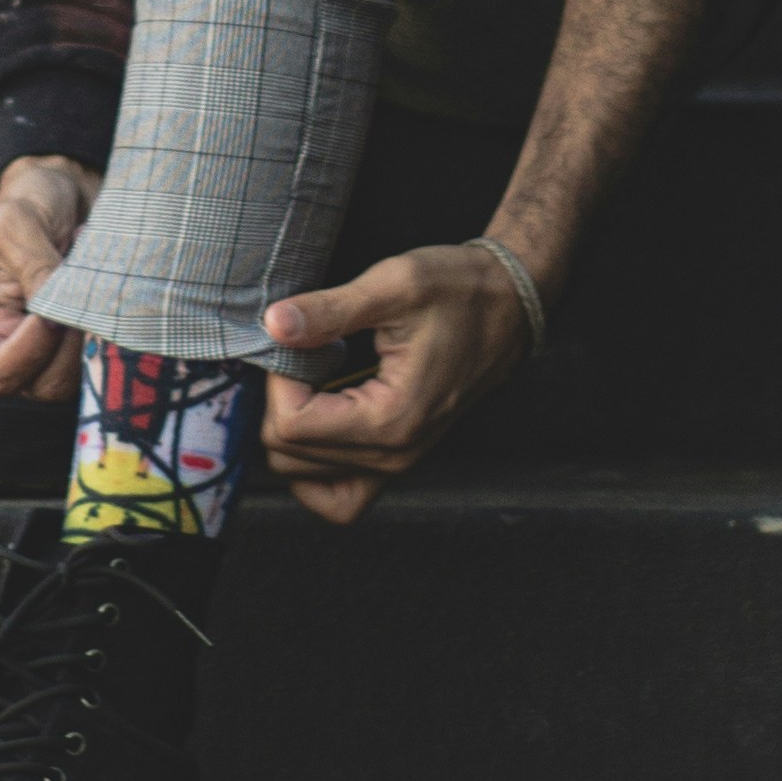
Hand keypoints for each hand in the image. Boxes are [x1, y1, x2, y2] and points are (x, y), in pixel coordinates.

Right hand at [0, 155, 99, 397]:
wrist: (68, 190)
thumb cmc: (29, 202)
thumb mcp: (17, 222)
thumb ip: (34, 266)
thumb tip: (58, 313)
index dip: (29, 353)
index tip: (50, 312)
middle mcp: (14, 350)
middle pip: (47, 386)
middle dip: (73, 344)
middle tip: (82, 288)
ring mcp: (55, 351)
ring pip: (84, 377)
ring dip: (98, 330)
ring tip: (93, 276)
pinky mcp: (89, 342)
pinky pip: (110, 356)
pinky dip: (118, 327)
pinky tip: (110, 286)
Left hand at [260, 243, 534, 528]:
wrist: (508, 307)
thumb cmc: (459, 291)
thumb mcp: (394, 285)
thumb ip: (330, 310)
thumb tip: (274, 324)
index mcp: (391, 419)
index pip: (291, 427)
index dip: (278, 381)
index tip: (297, 341)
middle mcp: (393, 456)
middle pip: (288, 457)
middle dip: (280, 403)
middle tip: (303, 355)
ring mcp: (396, 465)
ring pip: (303, 478)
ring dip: (292, 434)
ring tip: (310, 384)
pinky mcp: (396, 461)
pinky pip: (337, 495)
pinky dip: (313, 469)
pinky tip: (317, 420)